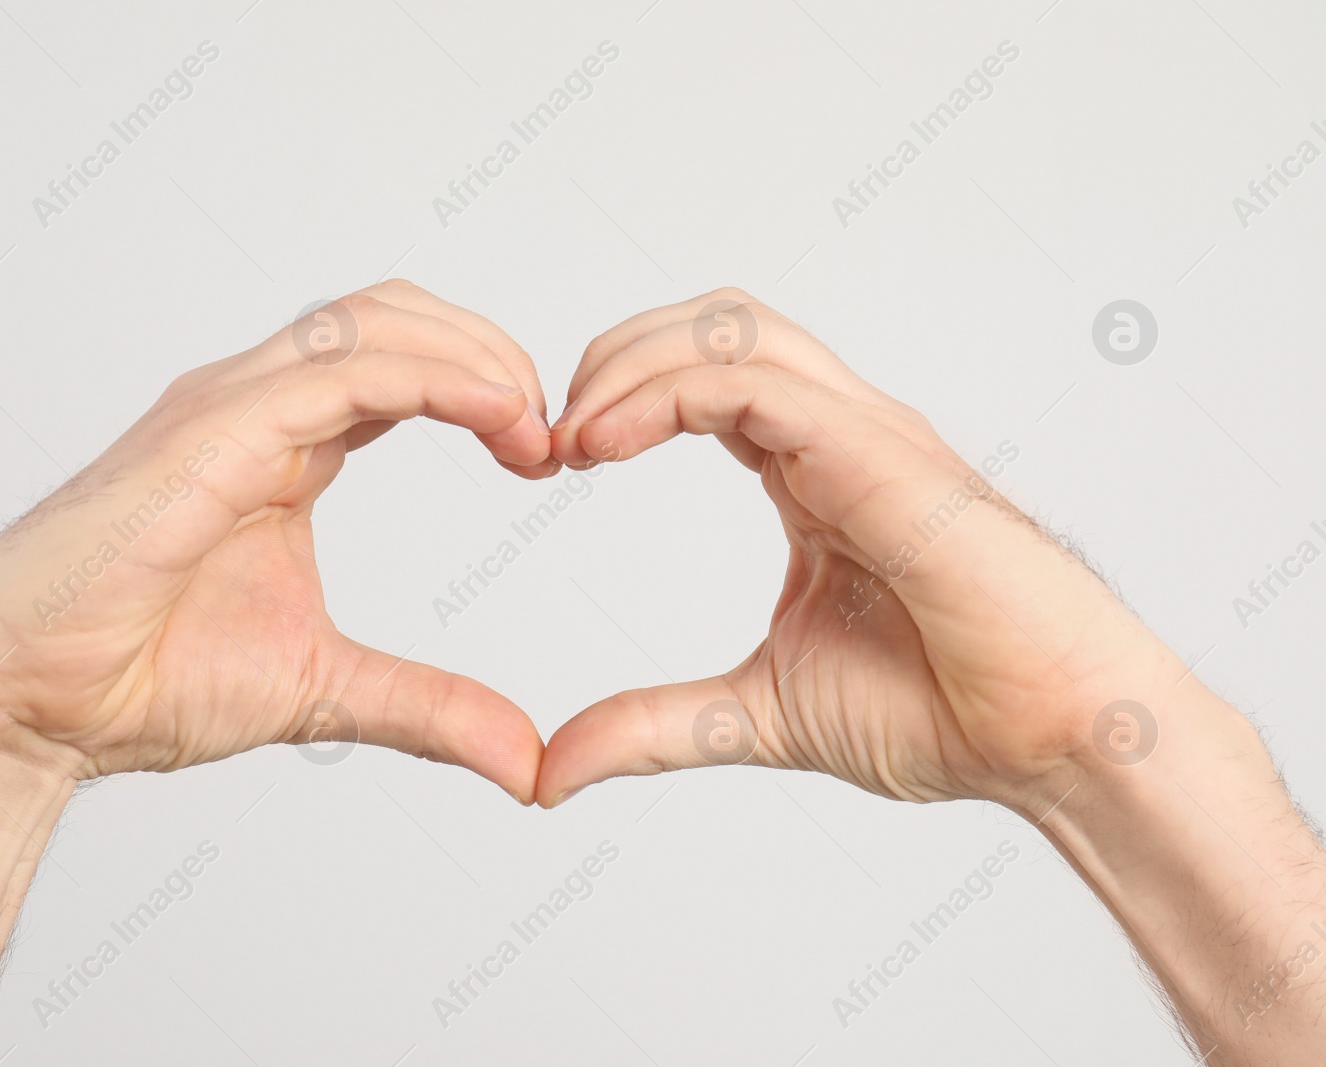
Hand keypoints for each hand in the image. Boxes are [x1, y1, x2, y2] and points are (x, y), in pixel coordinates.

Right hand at [0, 280, 553, 800]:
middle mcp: (253, 406)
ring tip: (533, 424)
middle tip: (551, 430)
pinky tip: (496, 417)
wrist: (23, 710)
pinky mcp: (208, 431)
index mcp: (283, 444)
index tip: (544, 454)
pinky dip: (432, 377)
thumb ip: (429, 709)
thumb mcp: (325, 689)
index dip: (485, 388)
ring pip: (373, 321)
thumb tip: (525, 761)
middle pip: (397, 316)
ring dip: (474, 353)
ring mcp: (226, 407)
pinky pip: (339, 368)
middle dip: (492, 352)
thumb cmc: (135, 681)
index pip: (401, 364)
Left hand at [537, 289, 1181, 808]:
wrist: (1055, 741)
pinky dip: (666, 393)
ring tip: (567, 434)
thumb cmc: (946, 711)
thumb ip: (653, 725)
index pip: (705, 377)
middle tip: (546, 433)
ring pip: (731, 331)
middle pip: (712, 325)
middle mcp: (841, 432)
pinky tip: (605, 444)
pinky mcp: (881, 456)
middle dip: (614, 355)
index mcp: (814, 469)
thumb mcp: (755, 712)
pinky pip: (755, 385)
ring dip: (630, 363)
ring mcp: (866, 434)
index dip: (619, 396)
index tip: (553, 460)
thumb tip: (552, 769)